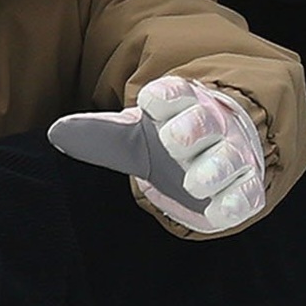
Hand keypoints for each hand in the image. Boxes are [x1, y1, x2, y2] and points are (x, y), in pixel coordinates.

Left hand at [47, 76, 267, 233]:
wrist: (215, 154)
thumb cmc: (172, 137)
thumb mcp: (134, 135)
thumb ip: (102, 134)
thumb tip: (57, 132)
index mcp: (183, 103)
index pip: (175, 93)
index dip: (164, 95)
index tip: (149, 103)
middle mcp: (213, 124)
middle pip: (205, 121)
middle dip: (192, 128)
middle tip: (172, 141)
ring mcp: (234, 153)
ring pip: (230, 157)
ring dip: (215, 168)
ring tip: (195, 182)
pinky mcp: (247, 183)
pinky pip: (247, 192)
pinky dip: (236, 201)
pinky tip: (219, 212)